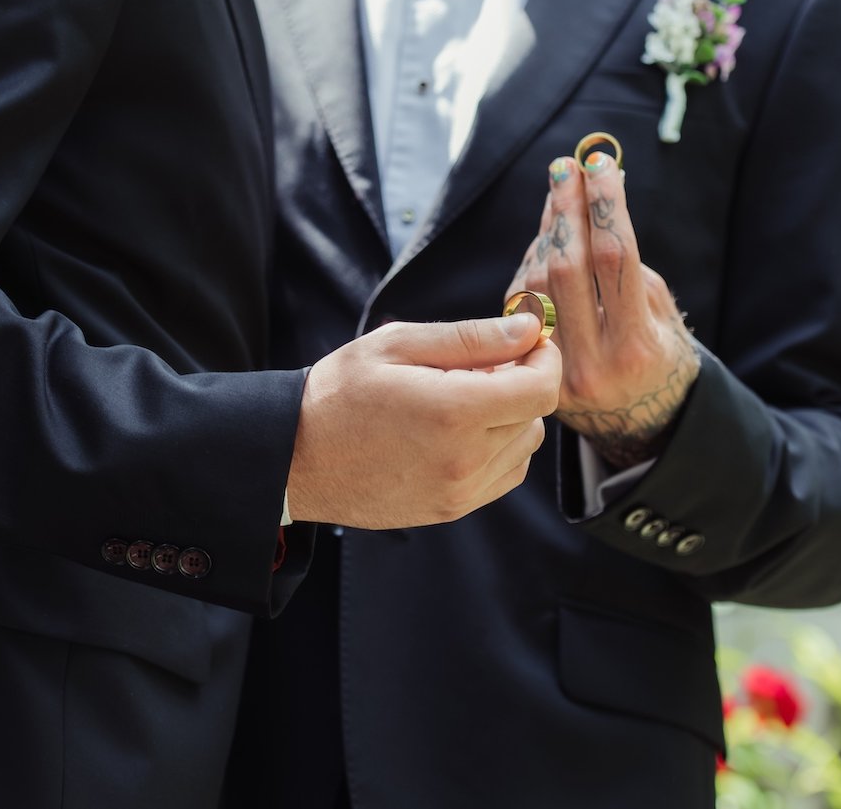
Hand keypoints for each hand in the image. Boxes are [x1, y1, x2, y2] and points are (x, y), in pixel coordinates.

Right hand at [287, 315, 560, 528]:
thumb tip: (528, 330)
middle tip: (477, 366)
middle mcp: (465, 458)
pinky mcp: (451, 509)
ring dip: (509, 417)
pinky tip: (459, 431)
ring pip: (523, 445)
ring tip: (461, 400)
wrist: (296, 458)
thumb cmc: (340, 393)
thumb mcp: (397, 345)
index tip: (527, 341)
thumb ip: (470, 338)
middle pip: (534, 414)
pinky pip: (504, 474)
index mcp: (454, 411)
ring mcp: (459, 491)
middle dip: (520, 382)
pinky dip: (498, 448)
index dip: (544, 358)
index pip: (541, 387)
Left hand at [506, 151, 699, 469]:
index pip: (615, 258)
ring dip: (546, 231)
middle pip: (568, 267)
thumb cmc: (660, 356)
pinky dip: (533, 264)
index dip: (604, 204)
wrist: (642, 425)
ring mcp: (555, 373)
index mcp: (637, 347)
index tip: (600, 163)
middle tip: (566, 167)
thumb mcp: (662, 316)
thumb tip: (596, 201)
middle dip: (567, 209)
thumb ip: (628, 267)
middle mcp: (593, 364)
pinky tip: (548, 238)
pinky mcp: (531, 373)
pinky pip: (524, 305)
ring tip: (560, 193)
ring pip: (537, 284)